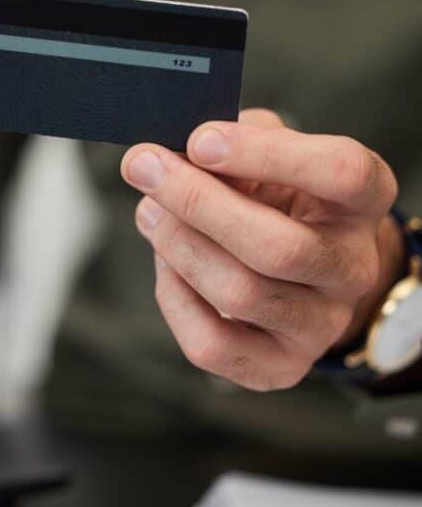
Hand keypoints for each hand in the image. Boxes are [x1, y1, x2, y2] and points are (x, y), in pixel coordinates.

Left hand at [121, 109, 403, 390]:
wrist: (297, 273)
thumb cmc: (275, 201)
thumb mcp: (264, 156)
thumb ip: (231, 146)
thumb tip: (170, 156)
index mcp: (362, 203)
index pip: (341, 173)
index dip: (266, 153)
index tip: (200, 140)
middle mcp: (352, 268)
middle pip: (278, 247)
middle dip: (196, 203)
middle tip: (144, 168)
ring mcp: (320, 325)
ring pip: (240, 294)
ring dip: (178, 245)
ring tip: (149, 211)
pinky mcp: (280, 366)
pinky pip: (212, 341)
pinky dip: (175, 296)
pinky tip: (166, 263)